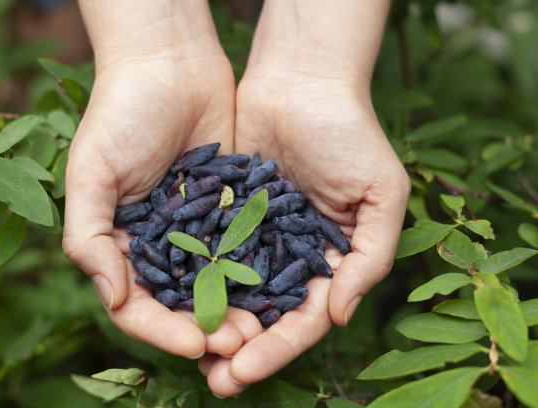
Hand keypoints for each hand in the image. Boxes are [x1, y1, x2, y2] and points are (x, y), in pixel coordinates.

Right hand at [63, 1, 257, 359]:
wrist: (170, 63)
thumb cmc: (121, 113)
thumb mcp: (92, 172)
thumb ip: (88, 237)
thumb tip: (112, 298)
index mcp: (120, 243)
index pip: (136, 306)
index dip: (162, 330)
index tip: (195, 345)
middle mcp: (158, 244)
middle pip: (181, 303)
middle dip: (207, 327)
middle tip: (240, 341)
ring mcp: (196, 229)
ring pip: (217, 283)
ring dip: (236, 308)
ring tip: (263, 326)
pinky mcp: (229, 208)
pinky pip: (242, 248)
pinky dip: (257, 273)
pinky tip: (278, 290)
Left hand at [200, 0, 407, 394]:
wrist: (302, 78)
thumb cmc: (350, 132)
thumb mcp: (381, 194)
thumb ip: (370, 258)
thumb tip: (338, 317)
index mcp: (330, 259)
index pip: (304, 318)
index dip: (278, 348)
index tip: (245, 370)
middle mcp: (290, 253)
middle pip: (264, 314)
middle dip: (240, 349)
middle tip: (214, 382)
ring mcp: (255, 234)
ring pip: (231, 290)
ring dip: (212, 323)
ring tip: (187, 355)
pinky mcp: (225, 211)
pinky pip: (208, 251)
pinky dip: (193, 279)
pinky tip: (171, 303)